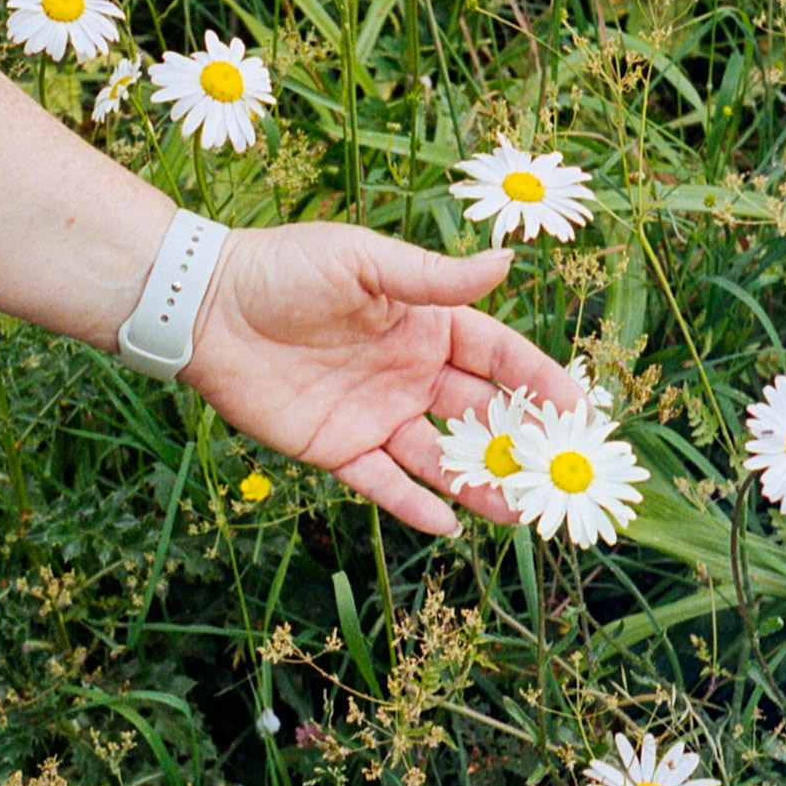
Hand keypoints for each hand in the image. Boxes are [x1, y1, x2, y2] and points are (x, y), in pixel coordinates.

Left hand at [182, 221, 581, 536]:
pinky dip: (413, 505)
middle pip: (479, 415)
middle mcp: (409, 372)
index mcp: (424, 323)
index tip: (580, 410)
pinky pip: (383, 484)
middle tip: (560, 474)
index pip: (498, 356)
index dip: (539, 381)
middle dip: (521, 443)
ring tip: (519, 512)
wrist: (205, 307)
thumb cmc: (285, 269)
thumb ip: (434, 277)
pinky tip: (449, 523)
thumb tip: (508, 263)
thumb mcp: (365, 261)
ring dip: (480, 484)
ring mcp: (375, 414)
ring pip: (440, 458)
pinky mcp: (336, 448)